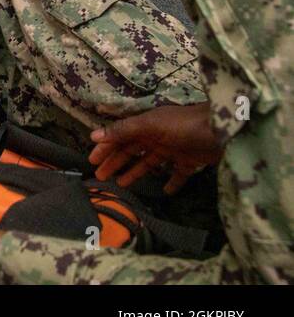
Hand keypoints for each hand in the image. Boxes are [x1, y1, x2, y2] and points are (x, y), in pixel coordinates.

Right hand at [89, 104, 221, 193]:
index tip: (92, 162)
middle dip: (115, 163)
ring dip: (135, 173)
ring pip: (149, 163)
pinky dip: (170, 182)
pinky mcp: (189, 162)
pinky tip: (164, 191)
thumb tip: (94, 135)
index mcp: (146, 126)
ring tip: (122, 185)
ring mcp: (173, 150)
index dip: (105, 149)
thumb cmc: (184, 125)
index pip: (119, 138)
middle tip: (101, 177)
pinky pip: (177, 174)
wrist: (223, 131)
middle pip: (131, 152)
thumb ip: (123, 131)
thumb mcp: (150, 125)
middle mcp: (157, 137)